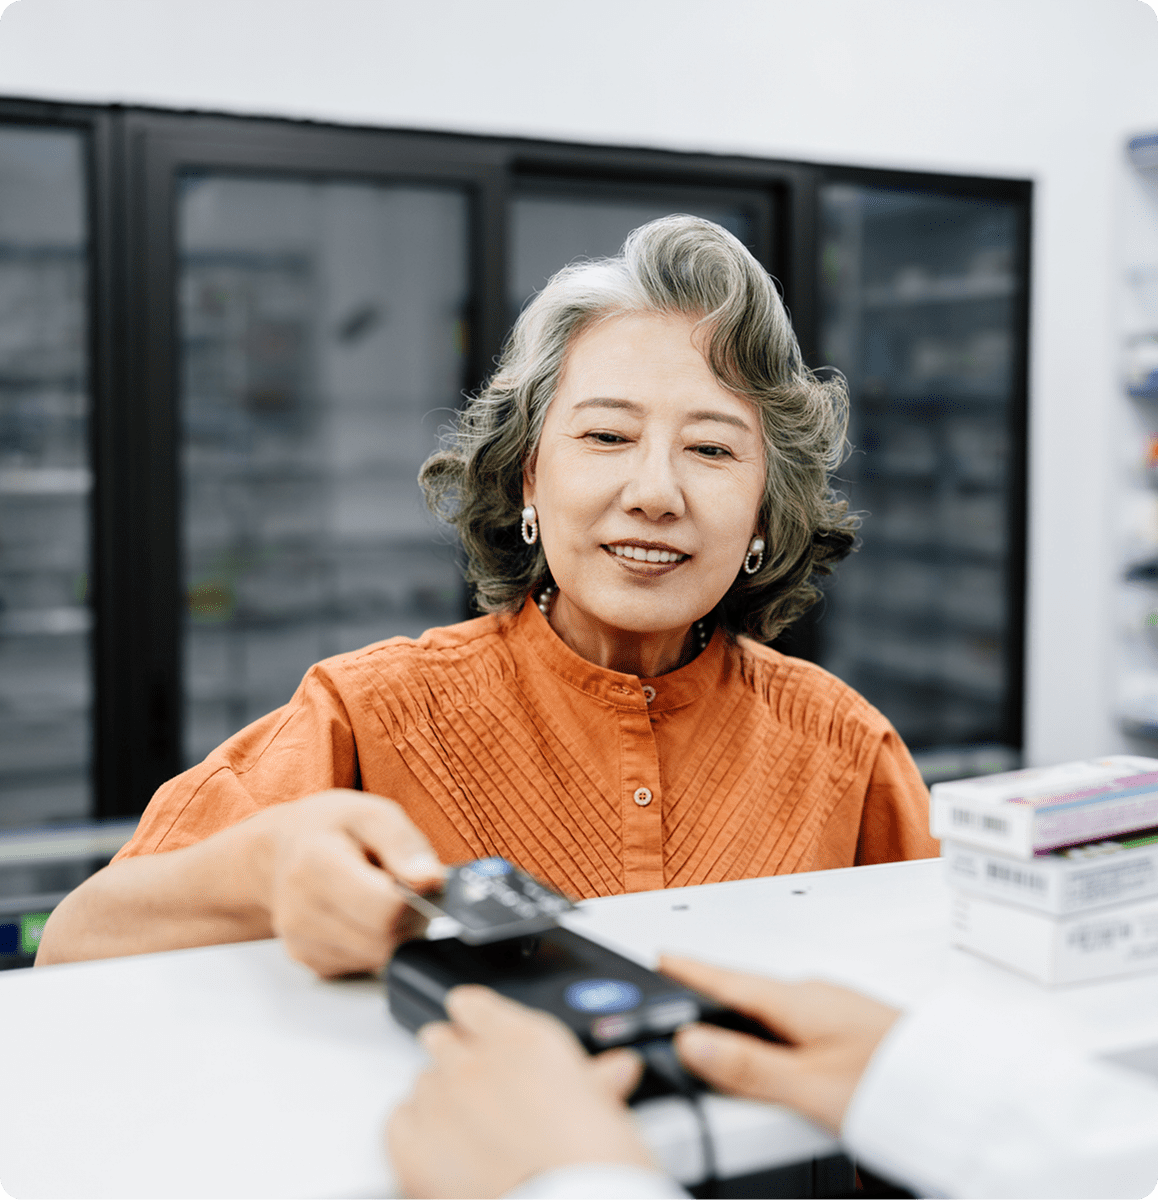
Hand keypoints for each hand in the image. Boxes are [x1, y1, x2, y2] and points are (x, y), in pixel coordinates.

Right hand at [248, 789, 444, 976]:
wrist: (284, 847)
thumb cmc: (330, 827)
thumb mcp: (372, 813)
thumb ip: (404, 845)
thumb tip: (430, 880)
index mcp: (317, 864)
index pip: (386, 910)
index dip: (416, 899)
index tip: (417, 880)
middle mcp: (300, 909)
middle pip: (383, 940)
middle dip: (407, 918)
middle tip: (401, 889)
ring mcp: (299, 940)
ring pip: (375, 958)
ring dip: (390, 933)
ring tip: (377, 897)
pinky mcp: (306, 959)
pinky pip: (360, 965)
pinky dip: (371, 944)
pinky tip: (360, 915)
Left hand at [388, 985, 651, 1199]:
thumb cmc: (589, 1168)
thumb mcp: (606, 1111)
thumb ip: (595, 1080)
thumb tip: (615, 1070)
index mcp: (522, 1038)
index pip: (475, 1004)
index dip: (478, 1020)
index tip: (482, 1030)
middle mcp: (474, 1061)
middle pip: (442, 1040)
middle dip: (457, 1060)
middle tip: (482, 1093)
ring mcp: (439, 1102)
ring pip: (423, 1082)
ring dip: (439, 1101)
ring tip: (468, 1133)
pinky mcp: (411, 1146)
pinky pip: (399, 1121)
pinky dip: (414, 1133)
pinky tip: (440, 1152)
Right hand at [662, 956, 899, 1133]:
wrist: (962, 1094)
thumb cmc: (895, 1086)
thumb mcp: (808, 1088)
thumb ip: (746, 1067)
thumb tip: (691, 1041)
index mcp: (797, 1000)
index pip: (725, 978)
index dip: (687, 971)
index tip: (658, 958)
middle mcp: (814, 995)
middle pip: (745, 996)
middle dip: (709, 1000)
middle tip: (676, 998)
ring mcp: (834, 1010)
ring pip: (771, 1015)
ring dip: (742, 1025)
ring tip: (717, 1044)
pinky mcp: (849, 1029)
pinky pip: (793, 1026)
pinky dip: (770, 1038)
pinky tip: (773, 1065)